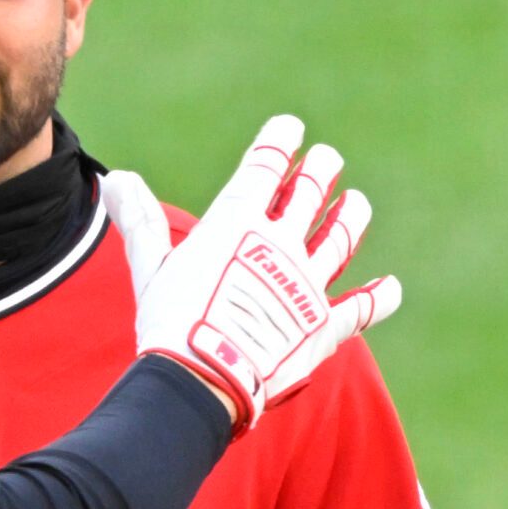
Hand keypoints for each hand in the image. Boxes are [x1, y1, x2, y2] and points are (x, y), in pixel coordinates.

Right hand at [119, 115, 399, 432]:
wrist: (203, 380)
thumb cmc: (170, 324)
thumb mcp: (150, 267)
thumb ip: (140, 221)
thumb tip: (115, 179)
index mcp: (238, 223)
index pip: (267, 165)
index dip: (281, 140)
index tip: (291, 127)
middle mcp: (280, 244)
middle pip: (311, 191)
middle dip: (320, 169)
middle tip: (326, 159)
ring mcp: (307, 283)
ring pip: (341, 237)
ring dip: (350, 216)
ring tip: (355, 202)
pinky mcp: (323, 326)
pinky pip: (360, 309)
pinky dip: (379, 299)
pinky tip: (392, 288)